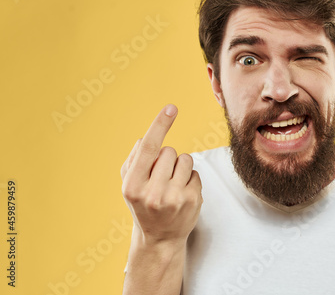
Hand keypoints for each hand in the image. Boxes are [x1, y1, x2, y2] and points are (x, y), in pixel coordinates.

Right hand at [121, 104, 201, 245]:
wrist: (159, 237)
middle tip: (160, 177)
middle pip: (168, 152)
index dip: (159, 125)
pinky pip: (196, 173)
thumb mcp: (129, 184)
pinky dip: (189, 178)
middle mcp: (153, 193)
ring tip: (172, 184)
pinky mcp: (193, 201)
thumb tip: (145, 137)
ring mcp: (175, 198)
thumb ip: (133, 159)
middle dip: (166, 159)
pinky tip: (182, 193)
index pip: (148, 148)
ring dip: (180, 166)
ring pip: (185, 159)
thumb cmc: (142, 204)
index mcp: (133, 186)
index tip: (171, 108)